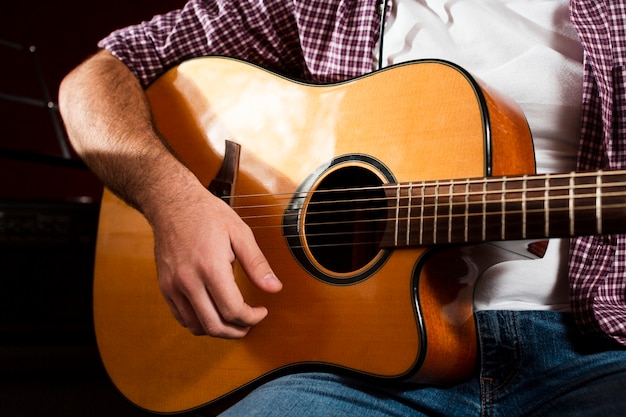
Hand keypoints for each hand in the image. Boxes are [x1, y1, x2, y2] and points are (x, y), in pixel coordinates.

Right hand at [152, 188, 281, 338]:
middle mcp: (188, 280)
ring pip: (196, 326)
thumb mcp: (239, 233)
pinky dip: (199, 322)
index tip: (261, 311)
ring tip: (233, 320)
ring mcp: (173, 286)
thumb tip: (274, 288)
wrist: (172, 203)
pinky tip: (213, 312)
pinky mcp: (164, 286)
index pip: (233, 310)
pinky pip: (181, 317)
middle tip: (250, 324)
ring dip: (218, 329)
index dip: (252, 318)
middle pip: (214, 325)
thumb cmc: (207, 214)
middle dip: (237, 331)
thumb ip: (257, 264)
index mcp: (210, 267)